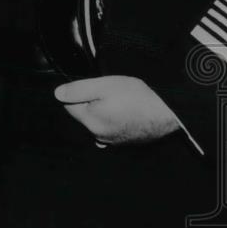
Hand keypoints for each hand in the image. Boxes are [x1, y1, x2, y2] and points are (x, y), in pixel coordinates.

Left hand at [54, 75, 179, 144]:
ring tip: (121, 101)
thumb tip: (58, 94)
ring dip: (104, 111)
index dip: (78, 93)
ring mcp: (113, 140)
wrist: (168, 114)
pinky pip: (112, 128)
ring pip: (98, 121)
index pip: (69, 106)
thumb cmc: (137, 98)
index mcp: (90, 121)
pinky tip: (126, 112)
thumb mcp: (104, 86)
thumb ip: (78, 90)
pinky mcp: (126, 141)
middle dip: (91, 102)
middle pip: (84, 114)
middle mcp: (99, 135)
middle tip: (110, 92)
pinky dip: (115, 120)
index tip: (92, 86)